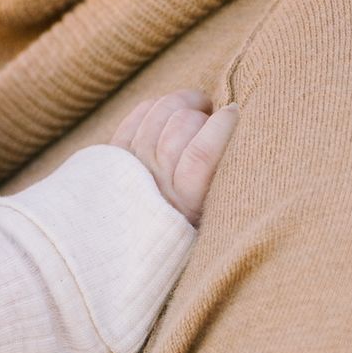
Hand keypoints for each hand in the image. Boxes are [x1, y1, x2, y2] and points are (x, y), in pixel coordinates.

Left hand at [113, 89, 238, 224]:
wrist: (134, 249)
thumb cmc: (187, 231)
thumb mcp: (215, 219)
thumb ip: (224, 182)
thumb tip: (237, 127)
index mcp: (186, 205)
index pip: (202, 153)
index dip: (221, 125)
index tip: (235, 113)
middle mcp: (155, 182)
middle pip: (181, 127)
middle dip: (203, 114)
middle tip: (215, 118)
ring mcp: (131, 165)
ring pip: (159, 114)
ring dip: (183, 103)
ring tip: (197, 109)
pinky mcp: (115, 154)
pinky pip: (139, 114)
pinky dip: (158, 106)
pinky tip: (172, 111)